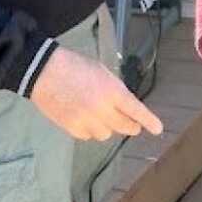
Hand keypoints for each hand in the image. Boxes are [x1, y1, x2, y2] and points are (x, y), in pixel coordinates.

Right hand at [30, 47, 162, 141]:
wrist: (43, 71)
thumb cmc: (75, 65)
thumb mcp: (102, 71)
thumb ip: (115, 89)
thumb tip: (124, 106)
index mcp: (112, 91)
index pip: (136, 110)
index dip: (149, 121)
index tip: (158, 129)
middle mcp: (102, 109)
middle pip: (125, 127)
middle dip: (131, 126)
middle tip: (131, 124)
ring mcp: (87, 121)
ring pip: (107, 134)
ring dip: (108, 127)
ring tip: (99, 114)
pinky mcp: (72, 128)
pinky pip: (89, 136)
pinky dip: (90, 130)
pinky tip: (84, 118)